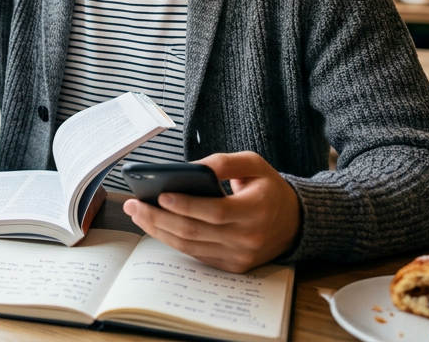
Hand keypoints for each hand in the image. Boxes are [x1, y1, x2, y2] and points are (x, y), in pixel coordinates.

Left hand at [122, 152, 301, 273]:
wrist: (295, 222)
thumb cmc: (269, 188)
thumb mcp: (254, 164)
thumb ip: (224, 162)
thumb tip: (190, 168)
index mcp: (256, 211)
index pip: (214, 212)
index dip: (185, 205)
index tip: (160, 195)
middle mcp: (248, 238)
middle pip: (194, 232)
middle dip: (158, 218)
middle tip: (133, 204)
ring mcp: (239, 256)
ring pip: (190, 246)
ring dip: (159, 231)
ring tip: (137, 213)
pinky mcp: (232, 266)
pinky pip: (196, 254)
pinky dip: (173, 241)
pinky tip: (156, 225)